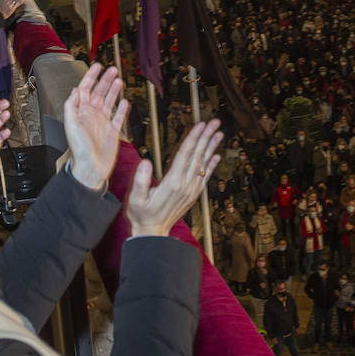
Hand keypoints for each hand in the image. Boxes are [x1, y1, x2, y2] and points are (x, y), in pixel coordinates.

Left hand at [63, 63, 127, 190]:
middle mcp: (92, 115)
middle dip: (105, 80)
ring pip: (109, 102)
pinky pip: (118, 117)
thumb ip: (71, 106)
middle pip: (99, 92)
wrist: (90, 169)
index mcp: (81, 112)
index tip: (97, 66)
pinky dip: (122, 108)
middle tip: (112, 69)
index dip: (91, 77)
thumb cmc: (79, 151)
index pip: (85, 89)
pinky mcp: (112, 132)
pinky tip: (125, 101)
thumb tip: (75, 90)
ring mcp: (102, 123)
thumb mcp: (71, 126)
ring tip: (119, 80)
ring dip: (113, 90)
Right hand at [126, 118, 222, 237]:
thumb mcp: (135, 199)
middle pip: (197, 156)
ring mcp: (191, 191)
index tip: (200, 124)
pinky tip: (216, 156)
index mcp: (172, 183)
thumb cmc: (141, 214)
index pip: (185, 155)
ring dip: (211, 148)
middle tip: (214, 122)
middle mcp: (185, 185)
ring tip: (219, 133)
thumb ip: (140, 181)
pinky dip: (211, 165)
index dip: (193, 138)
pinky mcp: (193, 195)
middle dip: (206, 137)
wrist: (153, 233)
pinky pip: (205, 177)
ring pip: (203, 165)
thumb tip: (146, 161)